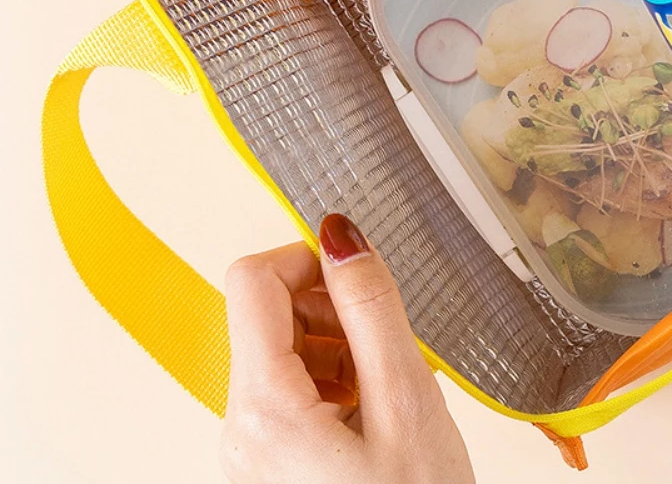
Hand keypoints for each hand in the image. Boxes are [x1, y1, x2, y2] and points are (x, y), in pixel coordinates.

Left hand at [220, 214, 474, 483]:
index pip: (252, 281)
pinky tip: (372, 408)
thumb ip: (371, 308)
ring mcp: (251, 449)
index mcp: (263, 410)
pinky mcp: (269, 461)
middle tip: (382, 344)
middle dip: (329, 310)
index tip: (357, 277)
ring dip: (336, 344)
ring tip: (383, 383)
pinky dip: (334, 379)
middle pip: (266, 315)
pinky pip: (290, 389)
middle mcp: (240, 429)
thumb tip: (341, 235)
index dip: (308, 260)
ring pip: (281, 350)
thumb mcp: (406, 401)